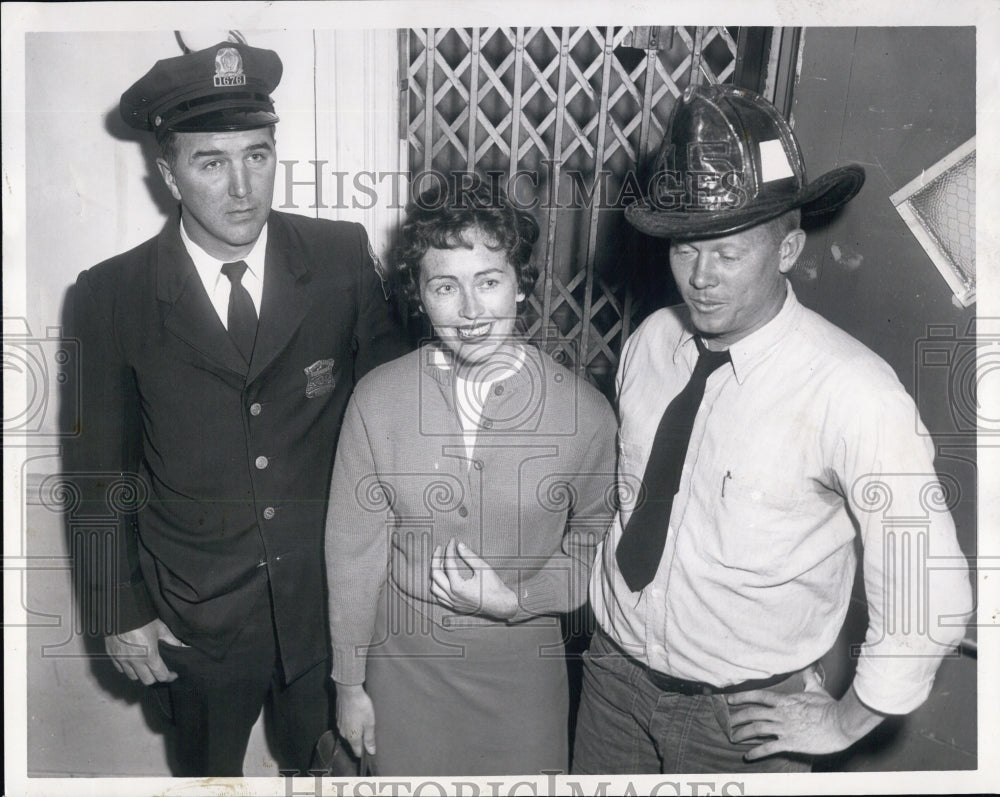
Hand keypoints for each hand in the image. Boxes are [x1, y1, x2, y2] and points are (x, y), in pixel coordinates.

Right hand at [104, 618, 186, 685]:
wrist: (122, 613)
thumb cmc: (143, 621)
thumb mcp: (161, 629)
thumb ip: (172, 640)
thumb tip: (182, 647)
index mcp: (150, 656)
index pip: (161, 675)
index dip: (169, 677)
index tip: (173, 675)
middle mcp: (136, 662)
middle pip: (147, 680)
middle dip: (155, 678)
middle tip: (159, 672)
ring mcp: (123, 661)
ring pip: (133, 677)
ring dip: (140, 674)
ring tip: (146, 668)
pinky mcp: (112, 657)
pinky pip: (121, 669)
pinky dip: (127, 668)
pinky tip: (132, 662)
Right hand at [336, 683, 375, 757]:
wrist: (348, 691)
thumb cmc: (361, 706)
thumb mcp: (370, 723)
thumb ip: (369, 739)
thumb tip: (371, 751)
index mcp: (352, 737)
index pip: (357, 752)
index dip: (364, 752)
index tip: (370, 747)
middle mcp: (344, 734)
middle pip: (353, 743)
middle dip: (361, 739)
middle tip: (369, 729)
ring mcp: (340, 726)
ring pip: (349, 733)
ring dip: (355, 730)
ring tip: (363, 720)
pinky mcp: (338, 718)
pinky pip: (345, 726)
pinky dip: (351, 723)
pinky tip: (356, 715)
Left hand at [429, 539, 518, 620]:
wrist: (501, 605)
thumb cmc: (494, 587)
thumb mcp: (483, 568)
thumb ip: (469, 556)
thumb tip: (459, 545)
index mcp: (458, 586)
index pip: (448, 563)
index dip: (449, 549)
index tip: (453, 541)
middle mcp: (452, 595)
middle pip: (435, 575)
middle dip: (436, 559)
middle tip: (440, 549)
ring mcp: (453, 602)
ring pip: (434, 588)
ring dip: (435, 574)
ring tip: (440, 563)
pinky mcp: (455, 606)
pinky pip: (439, 597)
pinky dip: (437, 586)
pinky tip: (443, 579)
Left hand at [726, 668, 883, 759]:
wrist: (840, 724)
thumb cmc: (830, 707)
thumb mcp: (816, 689)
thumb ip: (808, 679)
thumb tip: (807, 667)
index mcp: (785, 700)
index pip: (759, 696)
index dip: (742, 697)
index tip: (730, 700)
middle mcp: (781, 714)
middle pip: (752, 713)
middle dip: (737, 717)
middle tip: (727, 721)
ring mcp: (784, 729)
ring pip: (756, 729)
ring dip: (742, 734)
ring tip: (733, 737)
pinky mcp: (790, 743)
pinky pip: (769, 748)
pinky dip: (756, 752)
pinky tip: (748, 756)